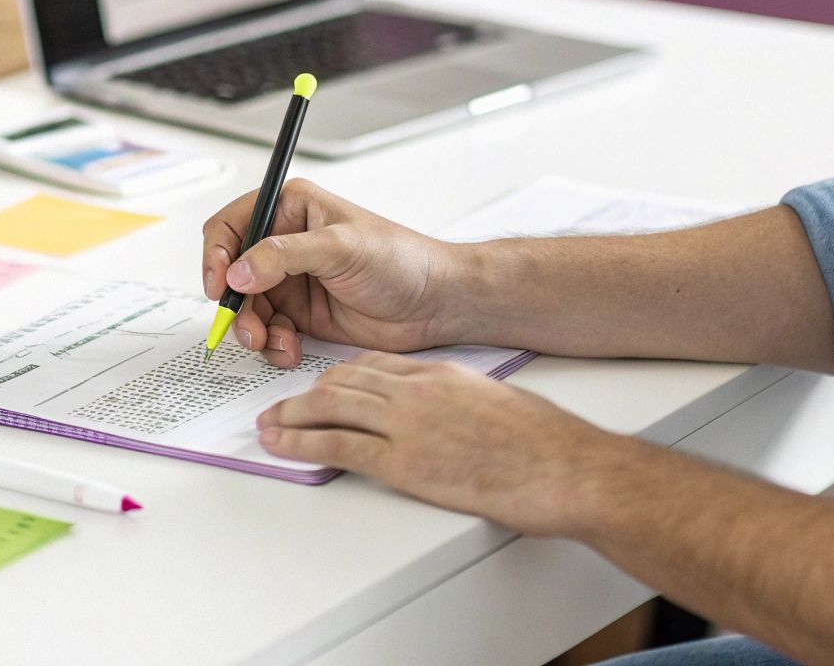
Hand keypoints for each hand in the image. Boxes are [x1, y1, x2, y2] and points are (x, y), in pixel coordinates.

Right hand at [202, 179, 466, 367]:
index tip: (219, 286)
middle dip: (235, 304)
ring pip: (246, 307)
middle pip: (231, 273)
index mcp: (291, 209)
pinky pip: (268, 331)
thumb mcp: (341, 249)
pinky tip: (291, 349)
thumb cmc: (401, 260)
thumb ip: (284, 256)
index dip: (216, 254)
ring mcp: (292, 280)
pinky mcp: (301, 314)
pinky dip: (273, 344)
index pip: (231, 225)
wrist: (436, 304)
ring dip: (253, 329)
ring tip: (273, 343)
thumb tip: (237, 272)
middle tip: (247, 327)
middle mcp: (285, 243)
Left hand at [256, 351, 627, 535]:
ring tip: (268, 425)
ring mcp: (408, 424)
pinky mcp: (405, 461)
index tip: (321, 384)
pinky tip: (281, 445)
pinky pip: (340, 446)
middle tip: (282, 405)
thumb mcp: (496, 404)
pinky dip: (301, 443)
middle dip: (306, 394)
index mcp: (440, 374)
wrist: (565, 468)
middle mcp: (418, 391)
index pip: (374, 364)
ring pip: (331, 407)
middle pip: (345, 381)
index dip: (339, 375)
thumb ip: (461, 404)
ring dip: (291, 416)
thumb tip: (446, 419)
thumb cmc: (545, 444)